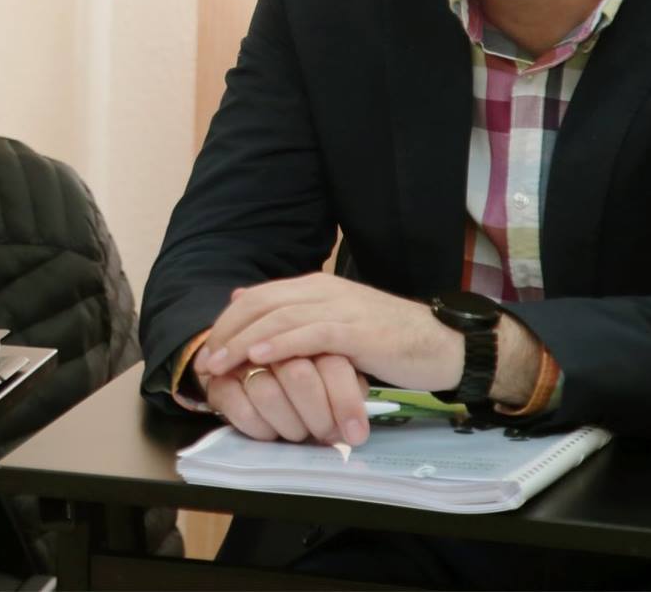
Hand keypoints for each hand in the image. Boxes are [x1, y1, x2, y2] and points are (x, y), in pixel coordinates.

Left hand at [200, 272, 463, 391]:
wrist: (444, 345)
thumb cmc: (389, 342)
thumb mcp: (336, 326)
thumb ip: (297, 317)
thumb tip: (246, 301)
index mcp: (316, 286)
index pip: (258, 297)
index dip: (228, 322)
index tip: (207, 349)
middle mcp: (324, 290)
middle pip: (260, 303)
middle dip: (227, 332)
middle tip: (205, 361)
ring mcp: (341, 307)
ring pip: (279, 316)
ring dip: (244, 341)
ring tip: (221, 363)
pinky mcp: (357, 330)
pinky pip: (310, 333)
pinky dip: (281, 343)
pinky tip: (260, 356)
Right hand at [204, 353, 369, 444]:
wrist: (256, 374)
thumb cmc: (310, 381)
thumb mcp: (336, 378)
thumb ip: (350, 388)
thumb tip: (355, 430)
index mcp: (310, 332)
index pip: (333, 365)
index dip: (345, 401)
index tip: (356, 435)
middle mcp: (274, 340)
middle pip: (298, 376)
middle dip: (317, 416)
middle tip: (327, 436)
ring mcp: (242, 358)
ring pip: (268, 393)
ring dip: (290, 424)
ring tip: (300, 434)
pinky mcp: (219, 379)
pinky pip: (241, 409)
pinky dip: (262, 428)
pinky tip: (272, 433)